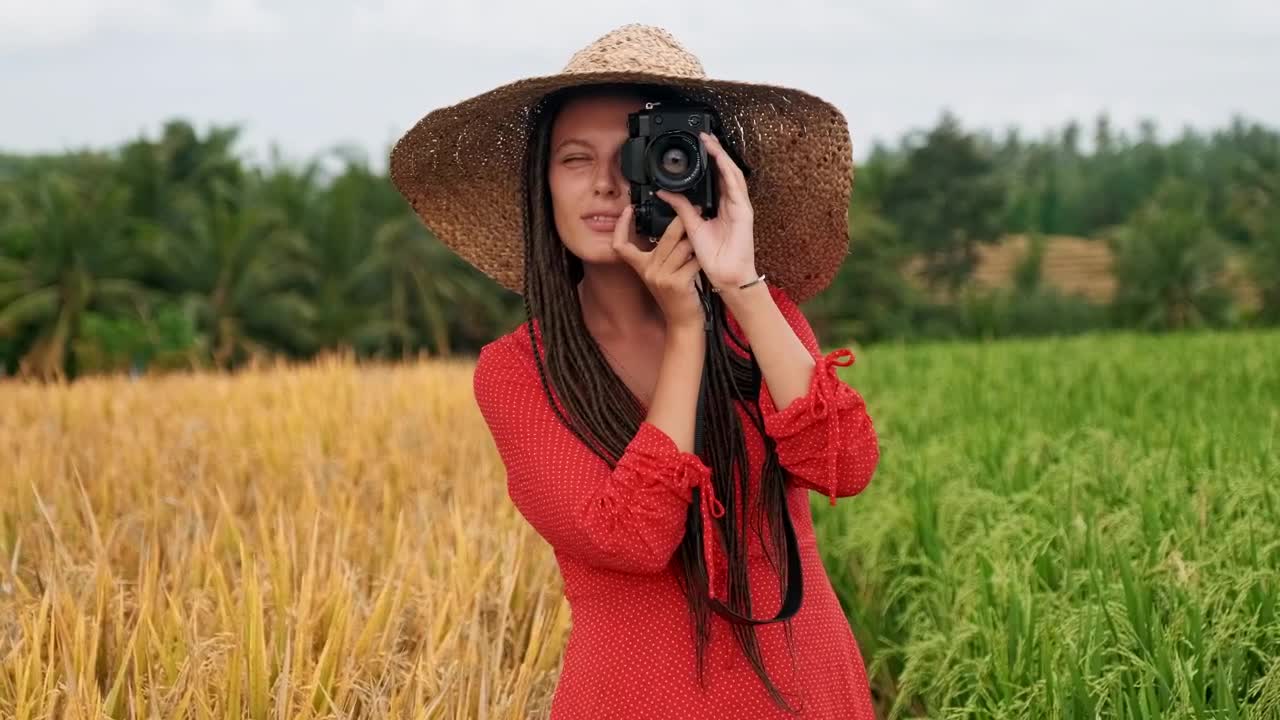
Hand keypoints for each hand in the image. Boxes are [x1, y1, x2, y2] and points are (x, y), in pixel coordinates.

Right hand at [611, 207, 704, 331]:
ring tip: (704, 241)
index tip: (628, 209)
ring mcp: (661, 277)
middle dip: (682, 222)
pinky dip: (702, 259)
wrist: (683, 322)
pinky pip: (693, 261)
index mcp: (642, 266)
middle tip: (696, 211)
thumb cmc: (677, 295)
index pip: (621, 245)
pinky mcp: (676, 283)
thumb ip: (662, 253)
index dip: (621, 226)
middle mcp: (648, 270)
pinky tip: (706, 259)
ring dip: (696, 243)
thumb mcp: (662, 273)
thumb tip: (673, 225)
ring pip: (683, 247)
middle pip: (665, 237)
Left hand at [656, 131, 757, 291]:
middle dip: (716, 152)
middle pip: (725, 171)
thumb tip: (664, 193)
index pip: (715, 177)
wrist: (726, 275)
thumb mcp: (691, 227)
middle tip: (704, 136)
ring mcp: (739, 206)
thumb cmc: (713, 257)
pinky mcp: (744, 212)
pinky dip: (728, 172)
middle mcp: (731, 203)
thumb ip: (680, 208)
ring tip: (711, 142)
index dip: (709, 160)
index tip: (698, 146)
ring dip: (722, 157)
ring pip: (732, 174)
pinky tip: (721, 160)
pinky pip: (737, 188)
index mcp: (720, 206)